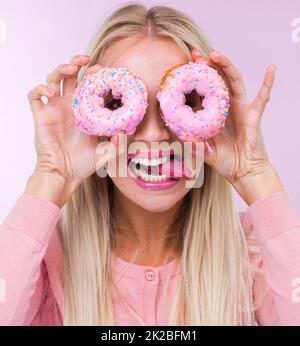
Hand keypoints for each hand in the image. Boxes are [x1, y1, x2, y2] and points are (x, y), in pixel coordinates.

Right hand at [25, 56, 118, 206]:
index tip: (105, 72)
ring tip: (71, 69)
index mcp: (84, 111)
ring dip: (60, 70)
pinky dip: (40, 88)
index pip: (88, 86)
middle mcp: (69, 107)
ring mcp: (54, 109)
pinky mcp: (41, 116)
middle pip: (70, 76)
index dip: (95, 76)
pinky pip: (34, 96)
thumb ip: (118, 144)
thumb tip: (125, 130)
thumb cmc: (83, 164)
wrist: (64, 175)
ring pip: (53, 79)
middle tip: (87, 60)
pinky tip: (50, 91)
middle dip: (77, 63)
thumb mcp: (106, 153)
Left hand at [191, 49, 283, 204]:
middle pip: (218, 80)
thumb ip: (191, 144)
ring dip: (226, 66)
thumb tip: (174, 136)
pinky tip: (271, 69)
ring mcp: (241, 109)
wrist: (244, 173)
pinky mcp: (254, 116)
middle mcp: (227, 108)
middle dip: (207, 66)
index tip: (183, 67)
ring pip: (235, 82)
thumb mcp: (202, 152)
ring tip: (215, 54)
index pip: (204, 91)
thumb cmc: (225, 161)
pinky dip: (267, 83)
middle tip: (195, 55)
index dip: (195, 79)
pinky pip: (262, 98)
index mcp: (214, 114)